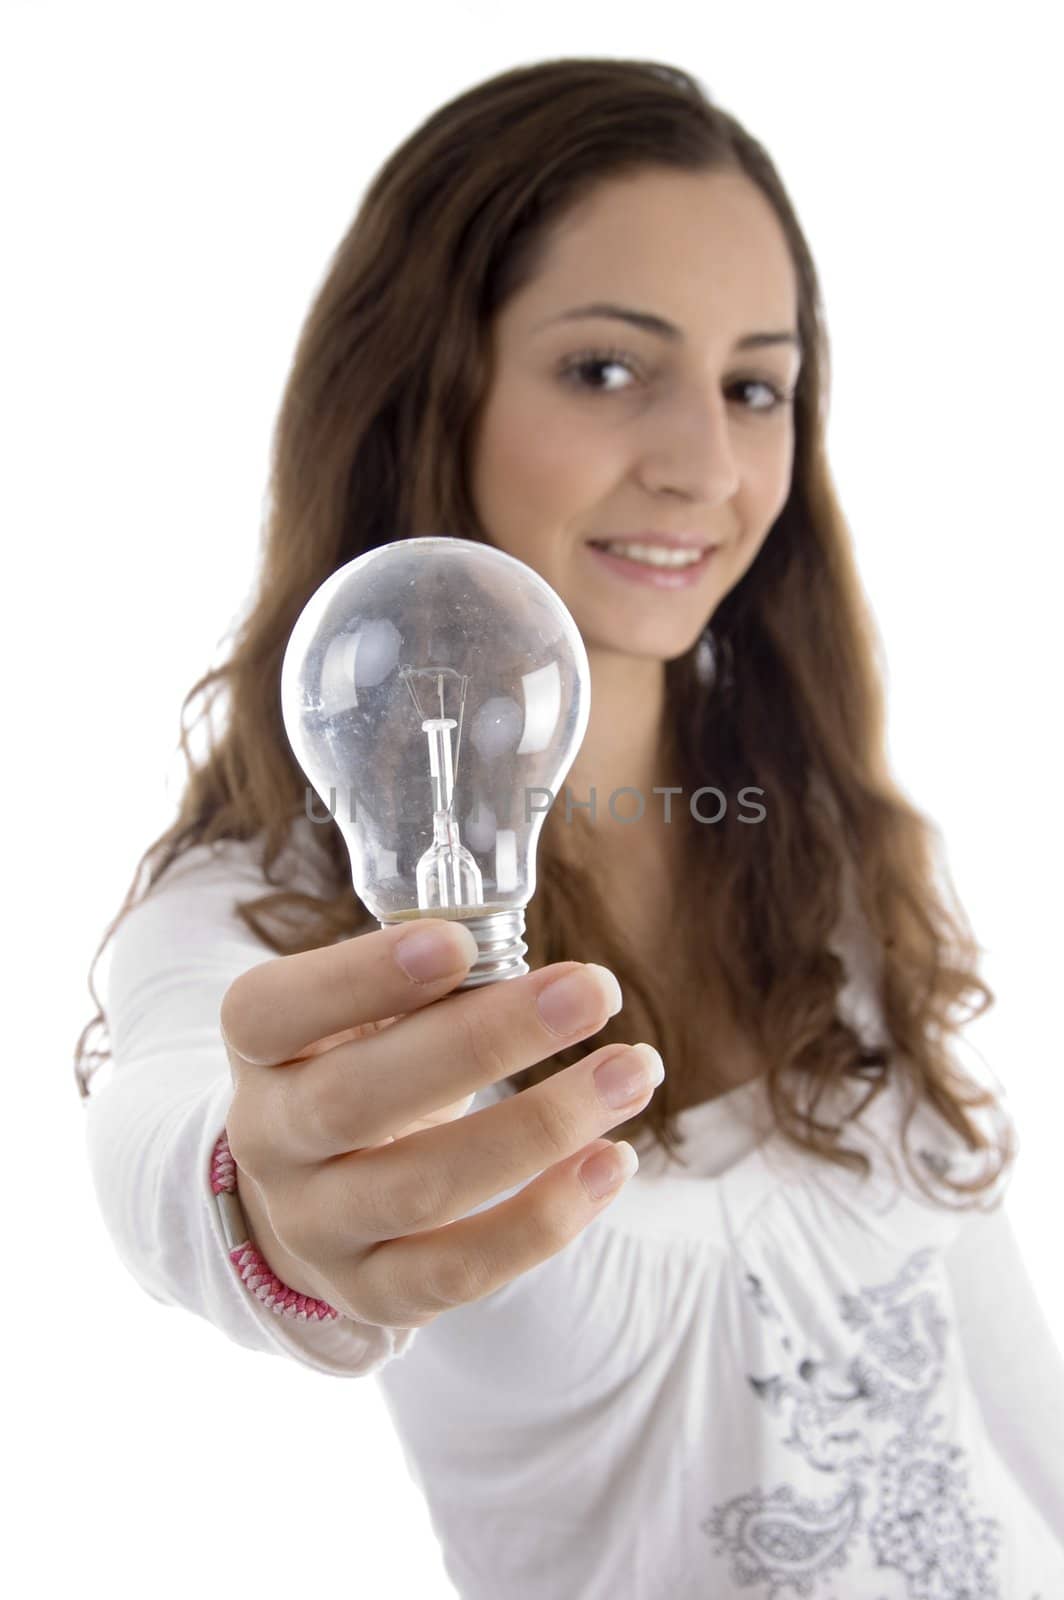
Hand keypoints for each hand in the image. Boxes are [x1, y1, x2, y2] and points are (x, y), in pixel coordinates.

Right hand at [219, 918, 662, 1328]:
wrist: (313, 1195)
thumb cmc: (367, 1065)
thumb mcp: (368, 1013)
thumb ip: (429, 980)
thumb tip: (540, 972)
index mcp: (261, 1050)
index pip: (273, 1013)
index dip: (359, 978)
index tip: (460, 942)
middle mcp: (271, 1142)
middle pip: (356, 1099)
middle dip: (485, 1041)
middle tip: (591, 989)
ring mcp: (317, 1228)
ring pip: (422, 1188)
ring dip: (543, 1125)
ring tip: (634, 1069)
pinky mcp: (376, 1293)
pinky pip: (463, 1268)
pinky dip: (547, 1216)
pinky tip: (614, 1159)